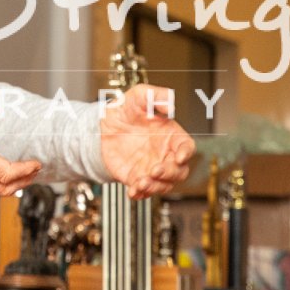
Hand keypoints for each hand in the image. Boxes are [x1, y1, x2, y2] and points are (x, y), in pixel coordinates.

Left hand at [100, 84, 194, 198]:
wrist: (102, 125)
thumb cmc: (125, 109)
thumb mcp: (138, 96)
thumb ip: (156, 96)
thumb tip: (170, 105)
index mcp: (171, 136)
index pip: (187, 147)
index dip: (186, 153)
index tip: (180, 157)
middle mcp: (165, 154)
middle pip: (179, 171)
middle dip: (169, 173)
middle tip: (155, 169)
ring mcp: (152, 168)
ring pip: (163, 185)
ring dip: (155, 187)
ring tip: (141, 183)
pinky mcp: (137, 178)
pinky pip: (144, 191)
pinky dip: (140, 194)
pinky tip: (133, 192)